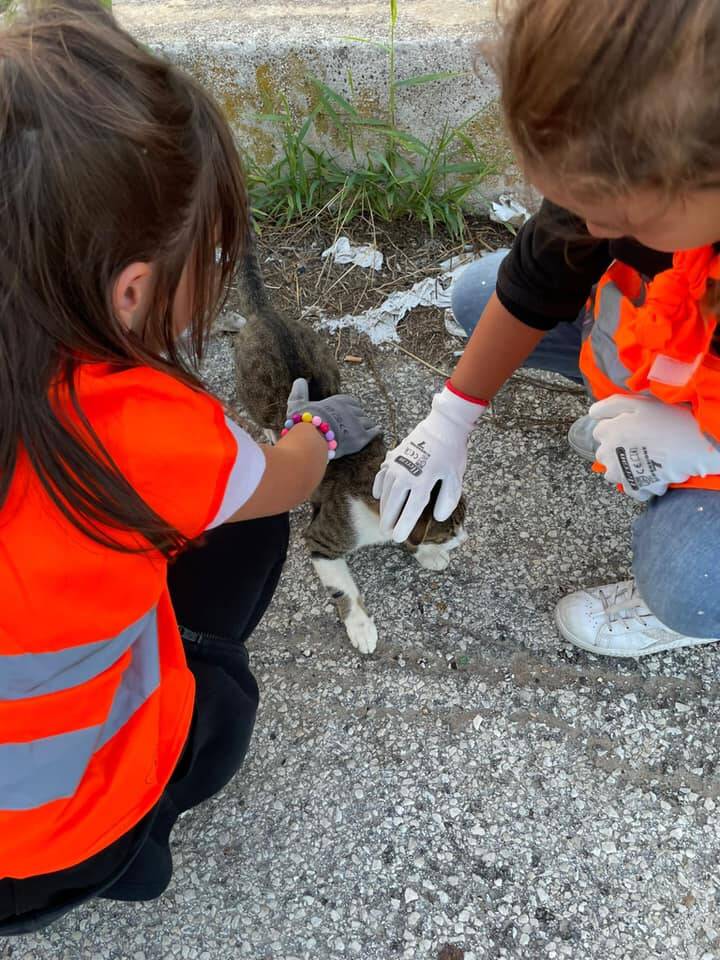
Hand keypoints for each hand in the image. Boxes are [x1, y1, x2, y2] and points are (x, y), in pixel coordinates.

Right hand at [286, 379, 380, 458]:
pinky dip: (374, 432)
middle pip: (360, 413)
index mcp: (339, 400)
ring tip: (360, 431)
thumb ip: (299, 391)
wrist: (309, 440)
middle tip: (352, 427)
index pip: (351, 402)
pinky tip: (375, 432)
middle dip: (356, 419)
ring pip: (367, 422)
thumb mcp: (297, 403)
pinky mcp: (361, 437)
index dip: (349, 410)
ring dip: (364, 427)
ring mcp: (357, 423)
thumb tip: (300, 379)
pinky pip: (374, 432)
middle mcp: (350, 409)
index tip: (345, 416)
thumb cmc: (302, 423)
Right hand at [373, 385, 486, 542]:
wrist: (442, 426)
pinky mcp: (392, 457)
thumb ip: (447, 500)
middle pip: (393, 504)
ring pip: (386, 492)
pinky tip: (379, 496)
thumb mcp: (455, 478)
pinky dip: (379, 487)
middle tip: (386, 532)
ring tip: (384, 519)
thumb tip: (438, 517)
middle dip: (388, 520)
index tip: (398, 538)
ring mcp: (396, 465)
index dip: (403, 526)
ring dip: (384, 507)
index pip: (409, 511)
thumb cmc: (451, 453)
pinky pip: (381, 476)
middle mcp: (405, 475)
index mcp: (422, 483)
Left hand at [590, 394, 719, 500]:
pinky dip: (639, 484)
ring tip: (647, 460)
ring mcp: (619, 473)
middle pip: (604, 453)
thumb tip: (593, 413)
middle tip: (640, 444)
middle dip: (617, 449)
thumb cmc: (666, 421)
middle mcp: (607, 454)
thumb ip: (610, 405)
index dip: (617, 428)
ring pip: (614, 473)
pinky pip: (630, 488)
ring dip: (625, 468)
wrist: (690, 445)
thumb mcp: (638, 403)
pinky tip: (652, 473)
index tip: (631, 429)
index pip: (600, 431)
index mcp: (606, 432)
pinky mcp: (633, 487)